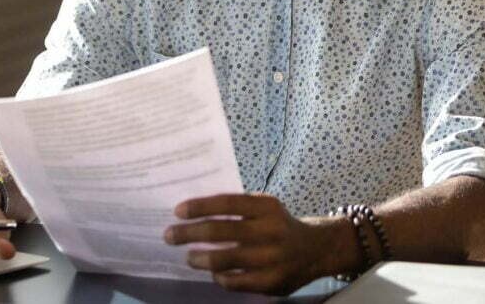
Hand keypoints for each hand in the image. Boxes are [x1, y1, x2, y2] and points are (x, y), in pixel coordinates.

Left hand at [163, 192, 334, 294]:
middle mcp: (270, 231)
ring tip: (188, 257)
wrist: (315, 249)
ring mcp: (272, 259)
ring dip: (199, 258)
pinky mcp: (272, 282)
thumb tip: (194, 212)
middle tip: (169, 235)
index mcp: (266, 207)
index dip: (199, 207)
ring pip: (224, 260)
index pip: (226, 203)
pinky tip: (213, 271)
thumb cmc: (278, 224)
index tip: (177, 211)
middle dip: (189, 234)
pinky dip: (219, 276)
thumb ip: (237, 207)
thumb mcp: (264, 207)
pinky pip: (235, 281)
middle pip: (220, 232)